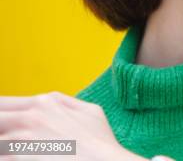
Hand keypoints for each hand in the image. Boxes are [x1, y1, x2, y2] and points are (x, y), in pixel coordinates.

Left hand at [0, 91, 146, 160]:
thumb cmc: (101, 144)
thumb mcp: (91, 111)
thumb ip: (65, 101)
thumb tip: (48, 99)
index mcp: (44, 103)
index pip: (1, 103)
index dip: (1, 114)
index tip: (3, 124)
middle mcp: (29, 117)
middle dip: (1, 128)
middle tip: (8, 141)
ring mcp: (22, 140)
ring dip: (4, 146)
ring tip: (22, 151)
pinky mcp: (18, 158)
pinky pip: (2, 157)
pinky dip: (8, 157)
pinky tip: (22, 159)